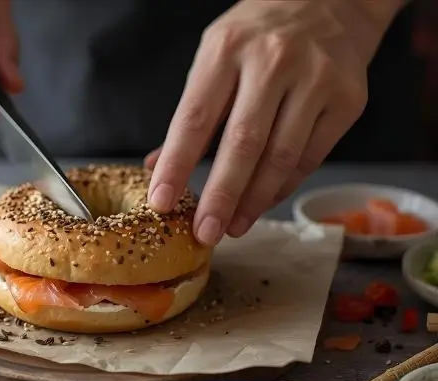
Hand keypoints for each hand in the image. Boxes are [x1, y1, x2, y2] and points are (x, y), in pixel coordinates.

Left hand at [146, 0, 402, 245]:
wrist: (330, 0)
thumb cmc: (258, 35)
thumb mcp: (214, 56)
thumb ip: (191, 114)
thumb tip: (157, 168)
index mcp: (226, 48)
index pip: (195, 119)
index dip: (176, 166)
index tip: (161, 202)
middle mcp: (273, 61)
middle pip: (242, 144)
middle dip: (220, 196)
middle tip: (204, 233)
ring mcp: (316, 79)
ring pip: (280, 158)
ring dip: (253, 201)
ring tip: (233, 227)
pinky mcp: (347, 100)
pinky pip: (310, 158)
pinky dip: (282, 187)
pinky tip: (262, 203)